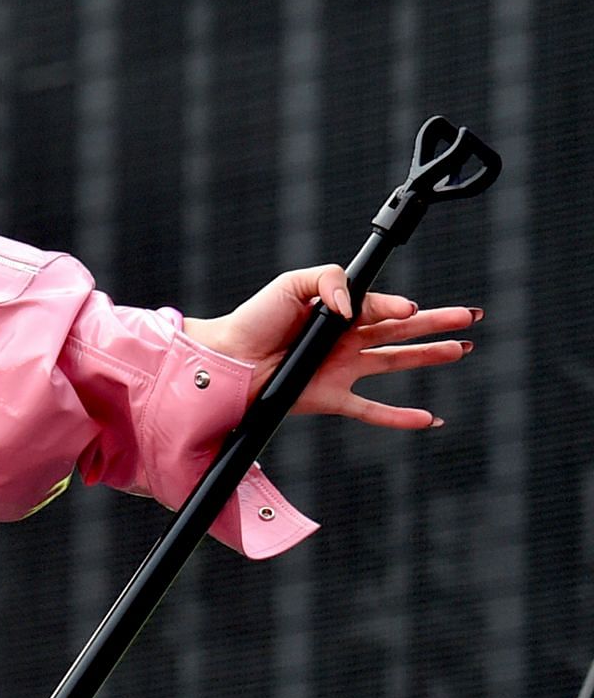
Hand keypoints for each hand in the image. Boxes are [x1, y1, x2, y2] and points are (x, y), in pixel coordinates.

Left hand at [181, 264, 478, 428]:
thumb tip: (354, 305)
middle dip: (437, 322)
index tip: (411, 309)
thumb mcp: (291, 283)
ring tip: (462, 349)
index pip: (381, 305)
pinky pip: (372, 410)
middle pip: (401, 330)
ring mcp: (340, 369)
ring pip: (395, 362)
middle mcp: (344, 339)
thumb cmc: (253, 320)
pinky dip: (400, 417)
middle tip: (471, 317)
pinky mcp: (330, 398)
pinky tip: (429, 418)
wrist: (226, 360)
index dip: (398, 306)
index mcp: (338, 310)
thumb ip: (328, 279)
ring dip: (430, 356)